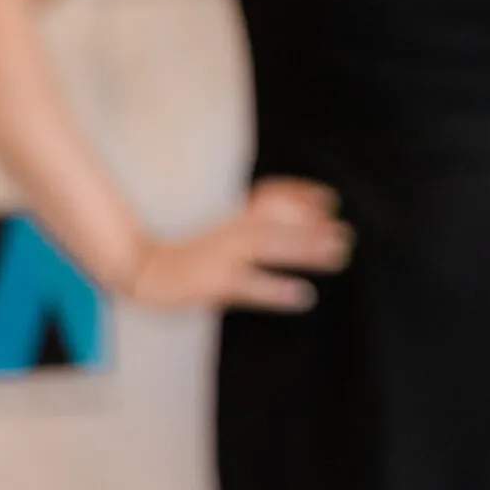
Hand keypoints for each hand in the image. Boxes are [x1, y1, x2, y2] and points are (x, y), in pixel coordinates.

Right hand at [122, 177, 350, 312]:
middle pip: (280, 221)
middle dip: (315, 226)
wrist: (141, 270)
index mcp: (233, 216)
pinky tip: (303, 295)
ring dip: (306, 248)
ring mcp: (222, 254)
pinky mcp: (212, 283)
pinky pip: (249, 284)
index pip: (272, 196)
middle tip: (348, 235)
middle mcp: (231, 229)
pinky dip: (277, 289)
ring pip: (270, 246)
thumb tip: (310, 219)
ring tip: (339, 255)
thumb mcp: (226, 229)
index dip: (302, 195)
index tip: (332, 200)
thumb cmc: (192, 253)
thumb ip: (259, 219)